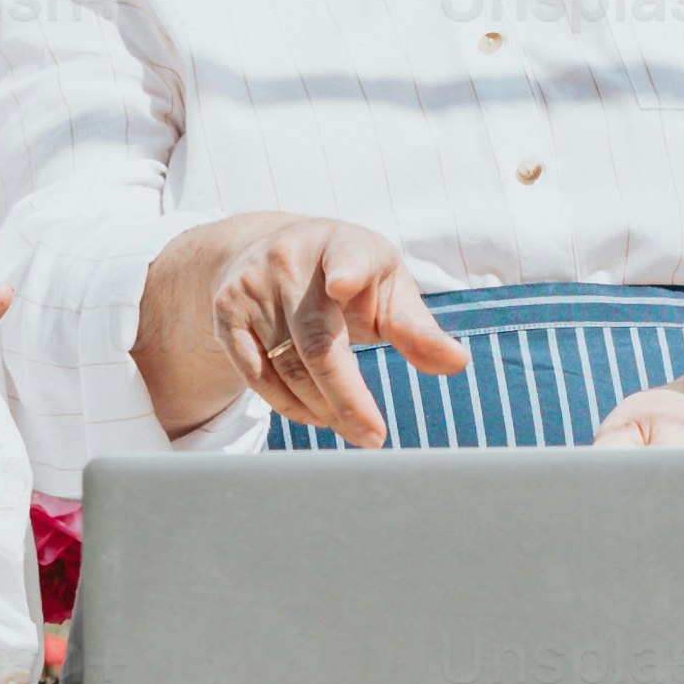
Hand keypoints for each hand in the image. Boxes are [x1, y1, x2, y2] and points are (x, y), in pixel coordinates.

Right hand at [140, 211, 468, 445]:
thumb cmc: (347, 272)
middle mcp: (289, 260)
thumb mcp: (385, 285)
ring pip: (287, 367)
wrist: (266, 246)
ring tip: (353, 428)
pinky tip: (317, 416)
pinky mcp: (226, 314)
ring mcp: (251, 286)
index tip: (343, 285)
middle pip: (318, 345)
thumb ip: (417, 327)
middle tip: (374, 438)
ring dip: (323, 408)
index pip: (348, 256)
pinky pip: (256, 375)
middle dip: (347, 399)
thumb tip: (457, 363)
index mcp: (343, 245)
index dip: (348, 271)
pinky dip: (289, 405)